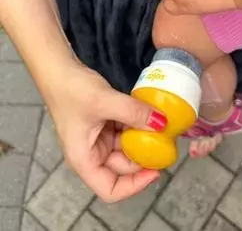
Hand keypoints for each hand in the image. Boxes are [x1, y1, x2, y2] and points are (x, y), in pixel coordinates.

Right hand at [42, 62, 166, 201]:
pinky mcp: (104, 124)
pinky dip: (137, 124)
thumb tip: (162, 123)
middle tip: (166, 144)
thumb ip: (134, 113)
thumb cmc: (71, 90)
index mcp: (84, 159)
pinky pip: (125, 130)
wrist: (58, 68)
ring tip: (161, 128)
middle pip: (122, 168)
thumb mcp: (105, 101)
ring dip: (143, 139)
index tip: (156, 171)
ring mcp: (98, 138)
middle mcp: (92, 153)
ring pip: (126, 148)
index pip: (110, 190)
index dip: (135, 186)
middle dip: (144, 158)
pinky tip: (149, 115)